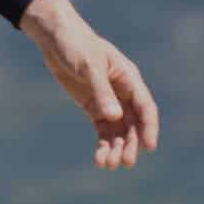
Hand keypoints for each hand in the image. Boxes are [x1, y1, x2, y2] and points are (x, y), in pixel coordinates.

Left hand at [20, 0, 159, 170]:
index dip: (149, 127)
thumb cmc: (75, 44)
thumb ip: (101, 91)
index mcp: (128, 78)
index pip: (145, 107)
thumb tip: (114, 117)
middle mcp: (122, 91)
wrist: (54, 37)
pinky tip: (99, 158)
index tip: (149, 147)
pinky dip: (102, 145)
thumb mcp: (88, 66)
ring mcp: (108, 100)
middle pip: (133, 123)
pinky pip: (103, 130)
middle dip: (130, 144)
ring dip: (115, 148)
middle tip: (124, 163)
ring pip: (118, 131)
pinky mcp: (94, 106)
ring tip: (107, 165)